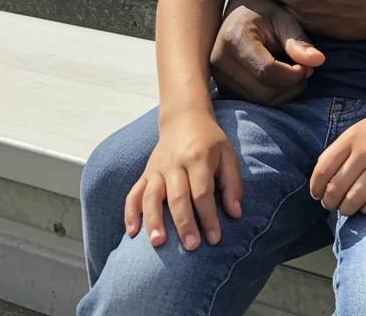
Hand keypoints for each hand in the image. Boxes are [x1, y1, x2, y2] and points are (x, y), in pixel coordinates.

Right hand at [124, 109, 241, 249]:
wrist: (184, 119)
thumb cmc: (210, 141)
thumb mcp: (228, 155)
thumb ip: (232, 184)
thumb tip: (236, 214)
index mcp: (198, 157)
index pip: (202, 192)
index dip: (209, 216)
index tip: (215, 239)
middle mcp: (174, 163)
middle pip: (178, 196)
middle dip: (184, 223)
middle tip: (191, 247)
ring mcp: (157, 169)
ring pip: (152, 196)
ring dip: (153, 220)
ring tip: (158, 243)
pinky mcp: (145, 173)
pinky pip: (133, 194)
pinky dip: (130, 213)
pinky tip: (131, 233)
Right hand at [210, 0, 325, 106]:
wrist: (238, 12)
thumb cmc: (264, 12)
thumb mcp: (284, 19)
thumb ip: (298, 41)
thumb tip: (318, 61)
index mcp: (235, 40)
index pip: (267, 71)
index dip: (293, 75)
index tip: (307, 65)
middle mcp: (220, 61)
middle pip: (264, 91)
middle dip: (292, 86)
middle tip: (304, 69)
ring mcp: (217, 77)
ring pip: (260, 101)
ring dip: (285, 92)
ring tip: (293, 72)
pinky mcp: (222, 87)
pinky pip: (254, 102)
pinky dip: (273, 95)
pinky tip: (279, 78)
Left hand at [310, 100, 365, 215]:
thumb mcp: (357, 130)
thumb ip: (339, 151)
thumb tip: (321, 179)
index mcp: (351, 139)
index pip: (324, 169)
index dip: (316, 187)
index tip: (317, 194)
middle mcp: (365, 152)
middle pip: (336, 188)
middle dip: (329, 202)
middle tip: (331, 204)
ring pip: (354, 199)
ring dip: (346, 209)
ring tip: (346, 208)